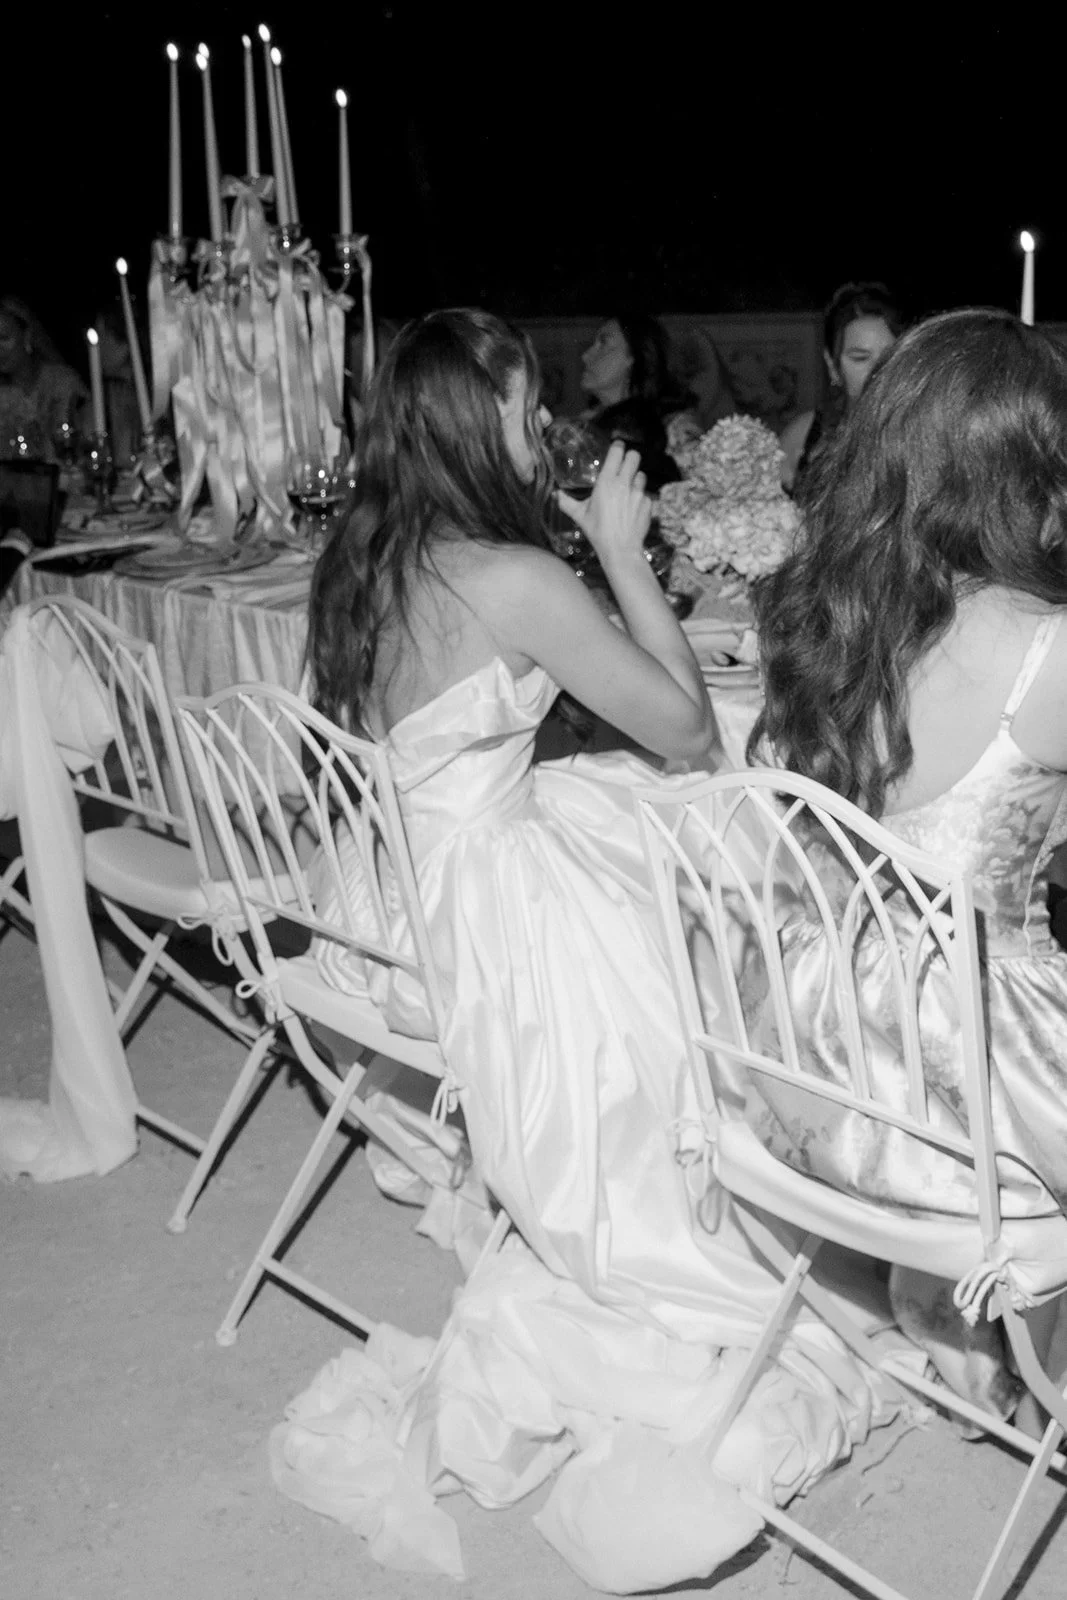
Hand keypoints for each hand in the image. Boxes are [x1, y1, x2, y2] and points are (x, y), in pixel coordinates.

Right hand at [556, 440, 651, 565]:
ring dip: (635, 479)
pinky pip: (646, 493)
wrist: (621, 550)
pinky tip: (634, 507)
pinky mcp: (649, 503)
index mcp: (607, 482)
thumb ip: (567, 503)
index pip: (617, 452)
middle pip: (634, 456)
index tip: (616, 447)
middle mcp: (625, 483)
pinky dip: (641, 497)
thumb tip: (556, 495)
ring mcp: (639, 493)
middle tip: (624, 465)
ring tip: (628, 489)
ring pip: (641, 475)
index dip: (618, 447)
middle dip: (630, 458)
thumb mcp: (580, 516)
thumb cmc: (598, 532)